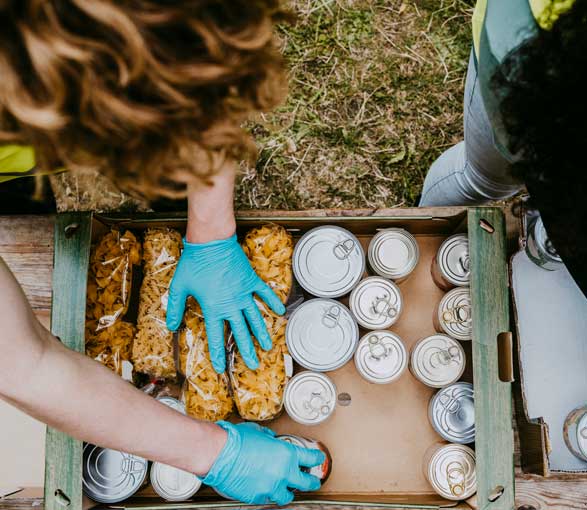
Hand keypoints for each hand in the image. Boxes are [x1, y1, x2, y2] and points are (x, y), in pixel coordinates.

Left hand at [166, 234, 285, 372]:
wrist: (211, 241)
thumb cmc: (194, 262)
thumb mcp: (179, 286)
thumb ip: (175, 307)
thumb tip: (170, 326)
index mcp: (213, 307)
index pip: (216, 336)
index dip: (218, 354)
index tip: (221, 367)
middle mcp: (231, 303)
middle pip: (241, 332)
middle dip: (247, 351)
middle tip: (253, 365)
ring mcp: (244, 292)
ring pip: (255, 317)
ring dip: (262, 333)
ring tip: (267, 347)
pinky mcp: (251, 280)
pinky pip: (264, 294)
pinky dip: (273, 302)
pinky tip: (280, 312)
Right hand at [201, 422, 324, 504]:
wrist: (219, 454)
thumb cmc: (236, 440)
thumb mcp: (259, 432)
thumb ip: (270, 438)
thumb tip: (270, 439)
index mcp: (287, 454)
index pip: (311, 458)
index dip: (317, 459)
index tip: (318, 459)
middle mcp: (283, 472)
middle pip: (306, 483)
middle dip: (311, 482)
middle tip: (312, 482)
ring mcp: (271, 487)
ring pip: (286, 497)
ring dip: (286, 492)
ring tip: (285, 490)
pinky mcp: (257, 497)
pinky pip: (266, 498)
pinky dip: (266, 494)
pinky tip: (261, 487)